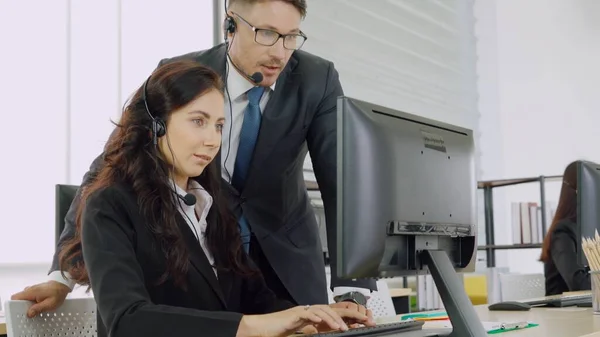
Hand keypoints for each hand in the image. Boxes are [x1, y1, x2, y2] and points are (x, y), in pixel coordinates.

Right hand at [11, 281, 69, 316]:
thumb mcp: (50, 304)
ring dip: (27, 305)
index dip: (15, 305)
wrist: (63, 285)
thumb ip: (38, 308)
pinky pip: (28, 298)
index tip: (20, 312)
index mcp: (31, 292)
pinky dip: (31, 302)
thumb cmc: (57, 294)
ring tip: (35, 310)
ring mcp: (31, 290)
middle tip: (30, 313)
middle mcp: (29, 290)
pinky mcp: (34, 291)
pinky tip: (38, 306)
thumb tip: (28, 314)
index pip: (15, 298)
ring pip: (24, 299)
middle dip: (22, 307)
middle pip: (18, 300)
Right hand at [237, 304, 370, 336]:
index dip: (347, 316)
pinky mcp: (294, 315)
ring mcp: (302, 311)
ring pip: (323, 310)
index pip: (333, 313)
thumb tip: (324, 331)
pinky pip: (309, 314)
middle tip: (359, 322)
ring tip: (342, 328)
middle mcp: (309, 310)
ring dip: (334, 319)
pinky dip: (318, 318)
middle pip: (331, 309)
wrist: (262, 329)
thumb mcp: (302, 332)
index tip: (360, 322)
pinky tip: (324, 323)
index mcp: (312, 315)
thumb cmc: (279, 331)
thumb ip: (313, 330)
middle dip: (346, 316)